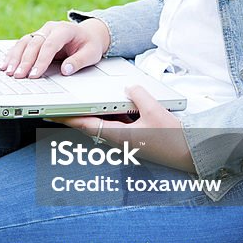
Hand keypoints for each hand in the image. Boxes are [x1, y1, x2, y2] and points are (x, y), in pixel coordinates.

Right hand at [0, 18, 109, 78]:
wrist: (88, 34)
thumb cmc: (89, 44)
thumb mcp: (91, 53)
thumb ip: (79, 61)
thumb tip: (66, 70)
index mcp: (65, 29)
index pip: (50, 44)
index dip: (41, 60)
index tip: (35, 75)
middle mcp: (50, 28)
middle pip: (34, 43)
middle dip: (25, 61)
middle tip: (19, 76)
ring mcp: (41, 31)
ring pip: (24, 42)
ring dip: (15, 57)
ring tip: (8, 71)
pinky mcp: (35, 37)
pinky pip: (21, 44)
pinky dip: (12, 54)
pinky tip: (5, 64)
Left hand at [56, 84, 194, 172]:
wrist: (190, 154)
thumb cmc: (173, 138)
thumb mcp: (155, 110)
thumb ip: (139, 95)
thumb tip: (129, 87)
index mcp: (119, 137)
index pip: (86, 126)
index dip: (68, 119)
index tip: (52, 113)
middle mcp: (119, 140)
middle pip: (91, 125)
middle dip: (76, 115)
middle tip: (59, 104)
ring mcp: (127, 140)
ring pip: (104, 125)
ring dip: (93, 115)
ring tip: (80, 101)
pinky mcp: (135, 138)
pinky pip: (118, 124)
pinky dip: (111, 115)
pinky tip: (111, 104)